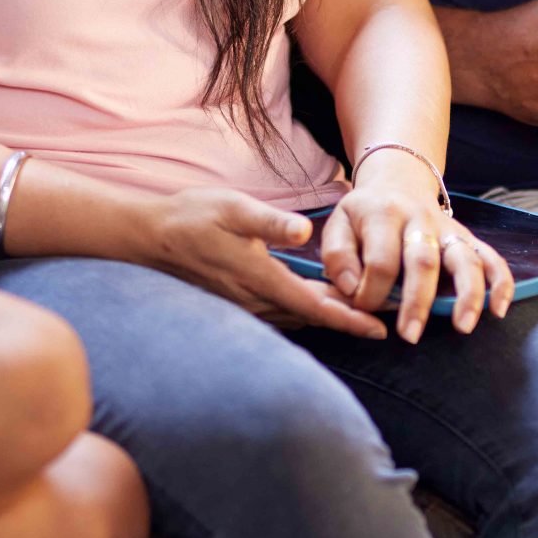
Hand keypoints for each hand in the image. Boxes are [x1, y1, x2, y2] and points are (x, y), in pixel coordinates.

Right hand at [139, 188, 388, 339]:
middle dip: (348, 319)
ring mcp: (245, 305)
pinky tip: (317, 300)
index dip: (350, 319)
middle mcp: (255, 300)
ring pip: (297, 316)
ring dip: (328, 315)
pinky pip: (281, 313)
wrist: (151, 237)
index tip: (379, 329)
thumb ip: (270, 222)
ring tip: (363, 311)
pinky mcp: (238, 302)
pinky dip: (305, 310)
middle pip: (312, 316)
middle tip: (386, 318)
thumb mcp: (233, 208)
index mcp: (260, 278)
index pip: (314, 307)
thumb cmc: (192, 217)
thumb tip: (304, 232)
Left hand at [322, 151, 514, 341]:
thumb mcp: (339, 224)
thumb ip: (337, 256)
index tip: (363, 310)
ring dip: (467, 294)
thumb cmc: (364, 216)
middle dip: (417, 301)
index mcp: (383, 214)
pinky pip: (492, 257)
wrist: (397, 183)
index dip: (372, 291)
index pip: (380, 260)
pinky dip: (500, 283)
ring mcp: (448, 228)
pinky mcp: (468, 237)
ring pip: (464, 258)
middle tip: (410, 335)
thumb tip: (352, 289)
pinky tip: (499, 309)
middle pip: (423, 260)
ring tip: (464, 327)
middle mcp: (420, 219)